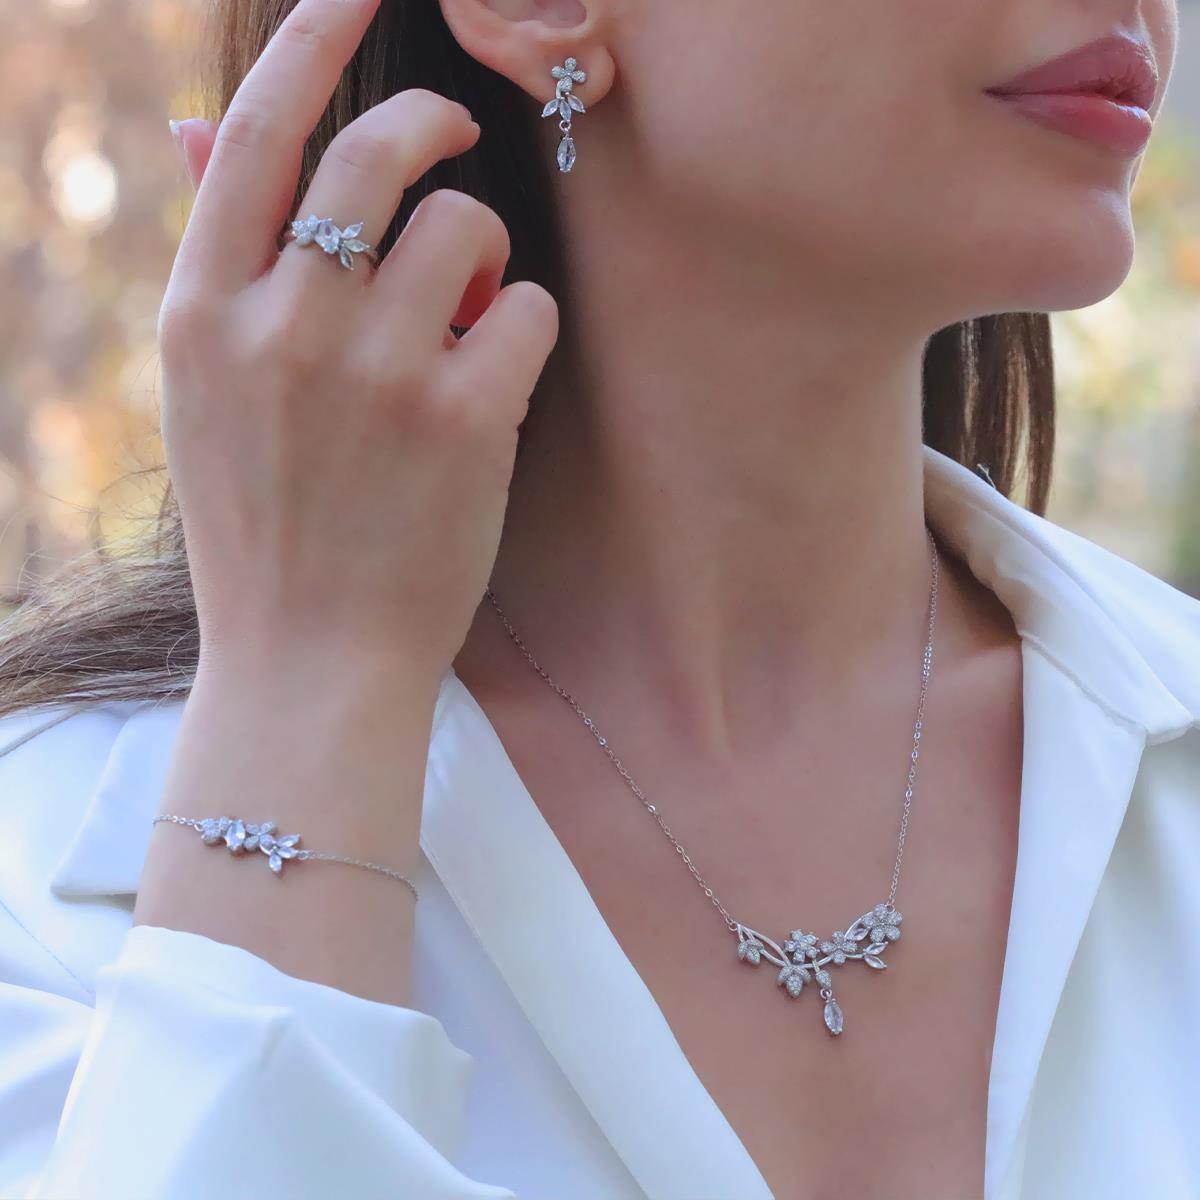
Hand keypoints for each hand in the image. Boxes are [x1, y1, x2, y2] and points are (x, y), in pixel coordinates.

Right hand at [159, 0, 558, 684]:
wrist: (309, 657)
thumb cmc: (263, 524)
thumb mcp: (207, 393)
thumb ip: (224, 266)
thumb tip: (210, 135)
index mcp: (204, 310)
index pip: (262, 130)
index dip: (310, 38)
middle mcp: (283, 323)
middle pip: (377, 153)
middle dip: (429, 127)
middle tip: (451, 140)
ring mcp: (374, 370)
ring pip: (465, 225)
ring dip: (480, 255)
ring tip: (460, 316)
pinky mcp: (461, 420)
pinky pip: (526, 309)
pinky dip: (521, 329)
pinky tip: (492, 379)